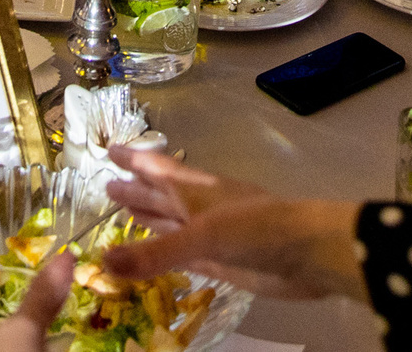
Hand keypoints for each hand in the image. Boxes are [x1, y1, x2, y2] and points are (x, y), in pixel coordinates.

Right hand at [100, 148, 363, 301]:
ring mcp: (213, 234)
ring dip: (151, 217)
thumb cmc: (258, 229)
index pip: (158, 170)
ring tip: (126, 212)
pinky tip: (160, 252)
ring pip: (173, 222)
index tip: (110, 150)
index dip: (135, 161)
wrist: (308, 254)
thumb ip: (155, 253)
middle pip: (162, 195)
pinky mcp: (222, 260)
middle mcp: (202, 207)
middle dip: (137, 190)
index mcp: (197, 189)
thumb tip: (102, 261)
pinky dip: (168, 250)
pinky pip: (185, 252)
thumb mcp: (203, 236)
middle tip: (107, 185)